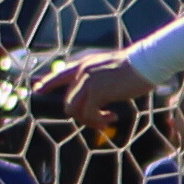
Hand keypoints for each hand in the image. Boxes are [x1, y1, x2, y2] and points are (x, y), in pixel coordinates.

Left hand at [15, 56, 146, 133]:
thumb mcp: (111, 69)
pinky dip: (99, 120)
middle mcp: (82, 72)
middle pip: (68, 101)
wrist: (146, 62)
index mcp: (85, 65)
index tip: (37, 90)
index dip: (47, 83)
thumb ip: (99, 78)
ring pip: (74, 110)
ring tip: (106, 121)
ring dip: (90, 121)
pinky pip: (88, 114)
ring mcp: (87, 81)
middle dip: (82, 116)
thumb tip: (94, 96)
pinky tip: (113, 117)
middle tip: (101, 120)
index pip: (59, 74)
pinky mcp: (96, 92)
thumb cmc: (136, 67)